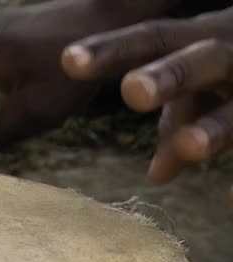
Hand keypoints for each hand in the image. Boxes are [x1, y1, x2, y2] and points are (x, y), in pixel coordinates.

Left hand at [62, 8, 232, 183]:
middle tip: (131, 91)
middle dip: (169, 74)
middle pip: (200, 60)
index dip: (111, 48)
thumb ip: (179, 120)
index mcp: (203, 39)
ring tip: (190, 149)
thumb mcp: (208, 87)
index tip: (67, 61)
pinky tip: (232, 201)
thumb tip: (157, 176)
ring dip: (217, 129)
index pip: (151, 39)